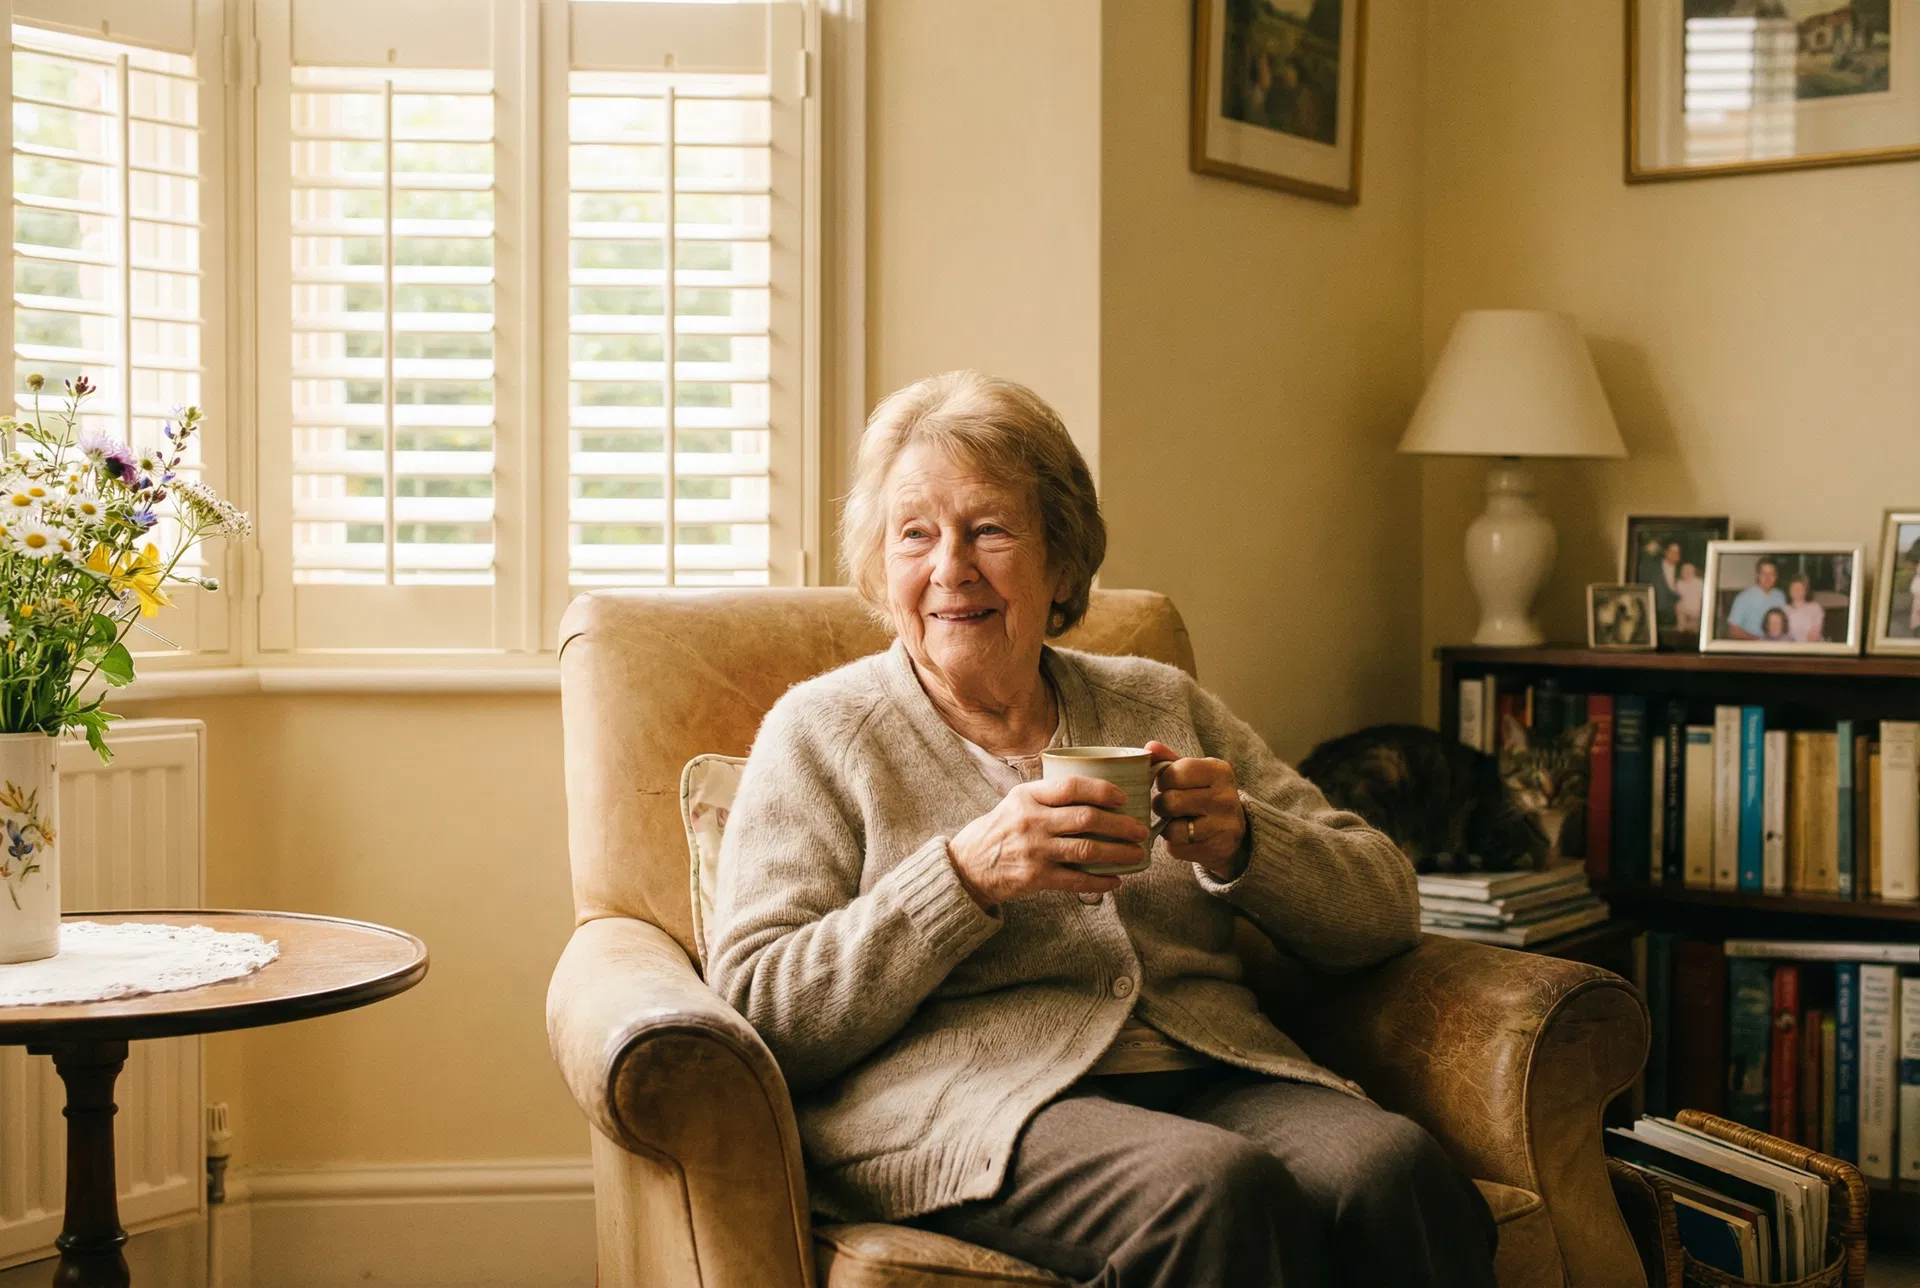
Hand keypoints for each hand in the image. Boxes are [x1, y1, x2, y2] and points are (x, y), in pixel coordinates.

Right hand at [947, 776, 1148, 908]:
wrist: (970, 864)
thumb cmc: (1002, 829)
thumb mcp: (1018, 801)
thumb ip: (1049, 795)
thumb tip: (1096, 788)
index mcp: (1028, 796)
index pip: (1071, 787)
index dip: (1103, 790)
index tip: (1124, 798)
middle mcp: (1031, 821)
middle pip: (1087, 819)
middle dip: (1121, 825)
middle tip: (1141, 829)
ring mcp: (1034, 851)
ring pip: (1087, 850)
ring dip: (1119, 853)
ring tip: (1137, 854)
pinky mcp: (1036, 877)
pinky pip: (1077, 881)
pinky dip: (1101, 881)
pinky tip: (1116, 879)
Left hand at [1145, 741, 1248, 881]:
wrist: (1233, 831)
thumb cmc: (1205, 794)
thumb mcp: (1193, 773)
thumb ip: (1169, 759)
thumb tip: (1149, 747)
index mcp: (1219, 771)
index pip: (1175, 772)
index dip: (1163, 780)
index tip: (1168, 784)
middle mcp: (1225, 797)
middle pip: (1171, 801)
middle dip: (1161, 804)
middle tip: (1167, 805)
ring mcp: (1222, 825)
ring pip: (1172, 828)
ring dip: (1166, 826)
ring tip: (1175, 821)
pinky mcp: (1215, 848)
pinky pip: (1176, 848)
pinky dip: (1174, 843)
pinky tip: (1184, 837)